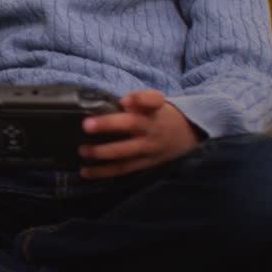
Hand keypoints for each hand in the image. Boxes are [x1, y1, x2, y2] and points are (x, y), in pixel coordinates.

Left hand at [77, 90, 198, 179]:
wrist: (188, 134)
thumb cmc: (162, 115)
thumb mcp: (157, 102)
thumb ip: (142, 99)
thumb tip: (124, 102)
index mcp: (154, 111)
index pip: (152, 101)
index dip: (139, 99)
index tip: (125, 100)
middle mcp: (152, 130)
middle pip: (132, 125)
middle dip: (108, 125)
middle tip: (86, 125)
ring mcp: (149, 149)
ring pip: (126, 153)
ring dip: (102, 154)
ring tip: (83, 152)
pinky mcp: (145, 164)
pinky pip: (124, 169)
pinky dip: (104, 172)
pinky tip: (86, 172)